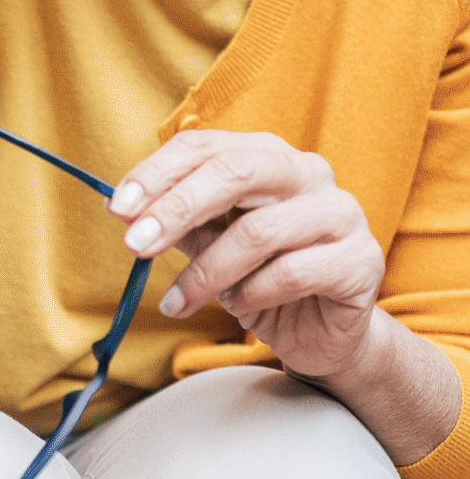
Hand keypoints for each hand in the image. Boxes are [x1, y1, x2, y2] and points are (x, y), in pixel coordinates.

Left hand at [108, 128, 384, 381]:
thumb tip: (122, 209)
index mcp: (265, 154)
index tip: (117, 208)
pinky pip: (292, 273)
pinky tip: (240, 308)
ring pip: (258, 232)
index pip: (203, 146)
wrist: (322, 331)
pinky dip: (252, 294)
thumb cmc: (259, 276)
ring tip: (182, 299)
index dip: (156, 173)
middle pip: (234, 174)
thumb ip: (175, 222)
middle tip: (135, 246)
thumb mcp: (208, 243)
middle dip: (176, 210)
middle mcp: (307, 171)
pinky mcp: (362, 260)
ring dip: (208, 271)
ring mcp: (340, 212)